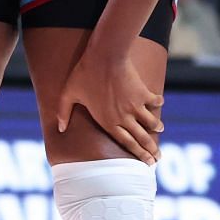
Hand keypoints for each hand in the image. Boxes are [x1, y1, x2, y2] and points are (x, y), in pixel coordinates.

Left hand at [55, 46, 162, 163]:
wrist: (105, 56)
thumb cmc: (84, 73)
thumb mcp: (69, 93)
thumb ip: (63, 112)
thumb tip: (59, 129)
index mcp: (108, 122)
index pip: (126, 143)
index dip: (138, 155)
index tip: (147, 163)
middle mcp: (124, 118)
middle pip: (142, 138)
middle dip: (151, 150)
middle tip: (158, 158)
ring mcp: (135, 106)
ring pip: (151, 122)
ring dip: (157, 127)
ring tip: (160, 130)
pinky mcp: (143, 93)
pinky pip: (154, 101)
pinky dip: (158, 103)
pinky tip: (159, 103)